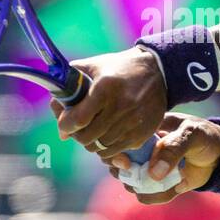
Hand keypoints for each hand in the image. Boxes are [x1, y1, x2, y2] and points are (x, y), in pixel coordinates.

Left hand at [51, 46, 166, 158]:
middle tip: (79, 127)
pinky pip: (116, 151)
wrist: (158, 71)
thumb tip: (62, 130)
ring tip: (94, 130)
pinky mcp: (143, 133)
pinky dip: (108, 147)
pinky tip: (108, 134)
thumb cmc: (118, 68)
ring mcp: (133, 122)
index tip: (65, 121)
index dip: (66, 124)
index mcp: (105, 88)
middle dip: (77, 135)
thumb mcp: (91, 67)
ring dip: (92, 142)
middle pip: (87, 138)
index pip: (78, 119)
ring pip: (100, 148)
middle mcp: (121, 106)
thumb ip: (68, 92)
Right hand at [103, 114, 219, 204]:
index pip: (118, 140)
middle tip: (141, 175)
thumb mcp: (192, 134)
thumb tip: (153, 174)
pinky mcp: (158, 185)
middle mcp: (141, 150)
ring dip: (142, 187)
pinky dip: (157, 196)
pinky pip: (148, 196)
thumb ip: (173, 148)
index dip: (114, 153)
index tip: (124, 163)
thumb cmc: (205, 136)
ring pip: (130, 183)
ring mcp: (148, 168)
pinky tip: (177, 188)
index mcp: (145, 130)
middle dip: (124, 173)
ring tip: (166, 181)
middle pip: (117, 164)